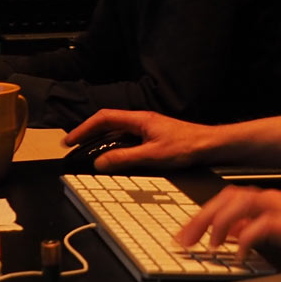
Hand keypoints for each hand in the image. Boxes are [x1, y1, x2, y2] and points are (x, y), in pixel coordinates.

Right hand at [63, 110, 221, 172]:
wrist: (210, 146)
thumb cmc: (187, 146)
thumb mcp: (152, 155)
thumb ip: (124, 159)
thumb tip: (100, 162)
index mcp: (139, 120)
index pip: (103, 119)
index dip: (84, 128)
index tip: (70, 140)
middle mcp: (141, 122)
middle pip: (107, 124)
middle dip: (88, 134)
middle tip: (73, 147)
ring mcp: (147, 129)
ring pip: (117, 133)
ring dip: (101, 142)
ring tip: (88, 154)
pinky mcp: (153, 138)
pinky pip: (127, 141)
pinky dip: (115, 148)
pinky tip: (113, 160)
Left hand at [177, 186, 280, 264]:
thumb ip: (254, 228)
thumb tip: (228, 235)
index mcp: (267, 200)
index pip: (225, 199)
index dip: (202, 214)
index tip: (186, 233)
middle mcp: (271, 199)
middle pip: (225, 199)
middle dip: (200, 218)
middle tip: (184, 240)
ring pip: (238, 206)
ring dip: (217, 225)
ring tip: (207, 246)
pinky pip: (260, 227)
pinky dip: (244, 240)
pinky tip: (238, 254)